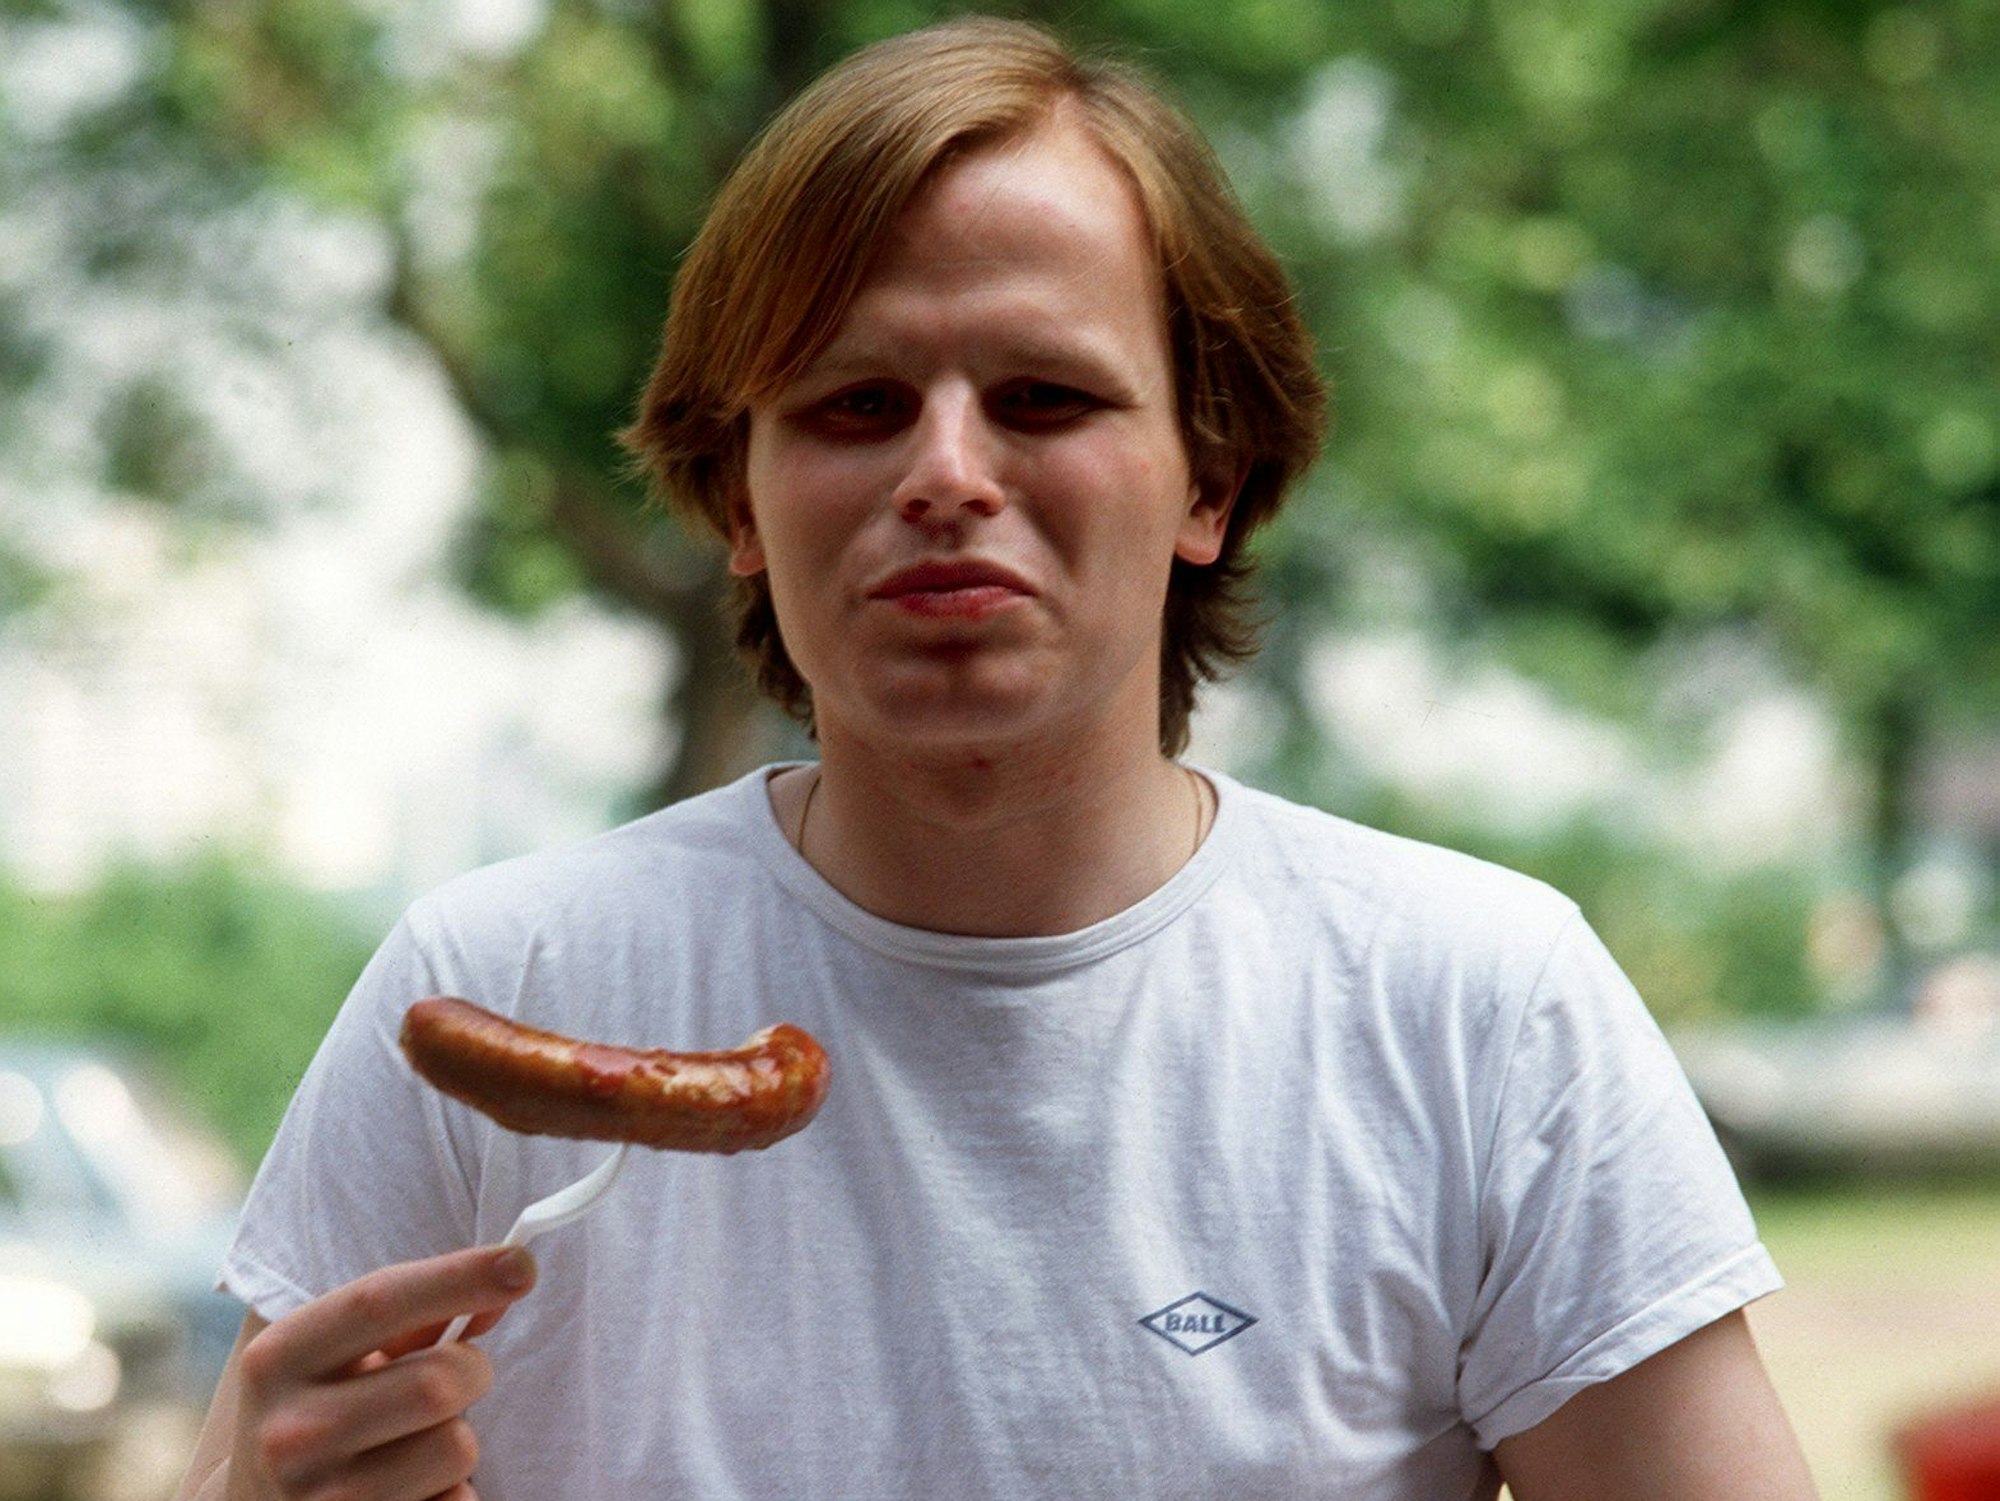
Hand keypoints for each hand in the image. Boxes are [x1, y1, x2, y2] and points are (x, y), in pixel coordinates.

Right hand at [221, 1245, 536, 1500]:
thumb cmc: (317, 1412)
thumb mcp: (335, 1356)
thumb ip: (411, 1317)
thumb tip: (506, 1280)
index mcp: (278, 1359)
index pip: (378, 1302)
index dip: (458, 1276)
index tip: (521, 1262)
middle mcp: (289, 1433)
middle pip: (439, 1382)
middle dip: (473, 1370)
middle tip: (460, 1377)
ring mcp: (320, 1499)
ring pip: (457, 1447)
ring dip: (459, 1438)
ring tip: (416, 1443)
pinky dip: (453, 1491)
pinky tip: (411, 1489)